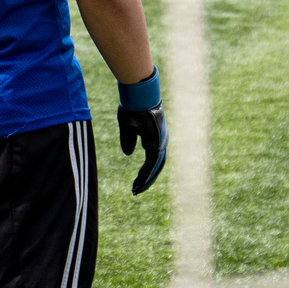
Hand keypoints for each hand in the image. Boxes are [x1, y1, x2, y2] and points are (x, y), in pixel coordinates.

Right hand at [117, 71, 165, 195]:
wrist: (138, 97)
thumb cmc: (133, 107)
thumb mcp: (128, 127)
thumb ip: (128, 140)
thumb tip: (128, 153)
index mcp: (155, 137)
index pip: (153, 160)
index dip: (145, 172)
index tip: (137, 182)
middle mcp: (161, 141)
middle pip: (157, 166)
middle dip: (148, 179)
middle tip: (138, 190)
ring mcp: (161, 142)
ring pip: (156, 167)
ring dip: (147, 180)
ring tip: (137, 190)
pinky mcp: (157, 143)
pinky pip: (153, 162)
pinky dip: (147, 174)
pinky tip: (140, 182)